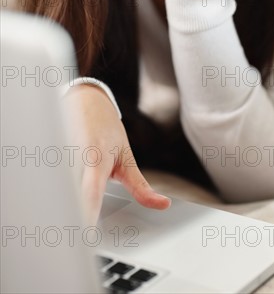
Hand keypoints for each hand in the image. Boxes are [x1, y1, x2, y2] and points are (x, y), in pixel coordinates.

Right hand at [63, 85, 170, 224]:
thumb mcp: (127, 156)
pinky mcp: (47, 159)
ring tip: (63, 217)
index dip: (88, 214)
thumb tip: (162, 204)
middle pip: (69, 197)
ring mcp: (57, 157)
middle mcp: (74, 158)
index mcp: (96, 158)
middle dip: (73, 217)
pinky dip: (55, 196)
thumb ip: (140, 186)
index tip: (87, 236)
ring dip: (62, 207)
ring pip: (57, 192)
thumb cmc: (107, 129)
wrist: (85, 101)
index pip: (91, 192)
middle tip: (76, 235)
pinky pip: (50, 186)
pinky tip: (55, 201)